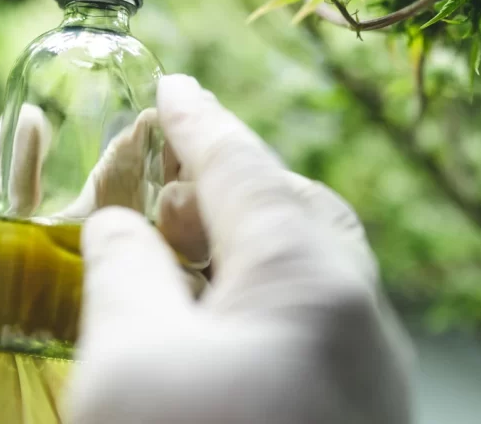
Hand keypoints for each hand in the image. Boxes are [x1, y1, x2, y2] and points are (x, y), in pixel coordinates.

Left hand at [0, 101, 207, 422]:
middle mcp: (69, 293)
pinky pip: (155, 339)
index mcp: (27, 258)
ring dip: (180, 236)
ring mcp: (93, 337)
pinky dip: (179, 301)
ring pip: (156, 279)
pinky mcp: (109, 378)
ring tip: (191, 192)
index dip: (118, 160)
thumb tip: (22, 122)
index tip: (144, 116)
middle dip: (164, 189)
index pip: (86, 199)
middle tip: (186, 146)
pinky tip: (197, 260)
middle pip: (133, 234)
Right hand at [69, 74, 412, 423]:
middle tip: (169, 184)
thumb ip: (120, 268)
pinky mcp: (350, 408)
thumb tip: (117, 226)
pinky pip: (308, 320)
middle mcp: (357, 316)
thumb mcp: (127, 356)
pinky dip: (254, 293)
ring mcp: (363, 368)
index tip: (173, 88)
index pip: (243, 169)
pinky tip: (205, 320)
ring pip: (306, 267)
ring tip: (176, 253)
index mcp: (307, 281)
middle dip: (231, 181)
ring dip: (240, 241)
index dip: (197, 124)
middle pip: (296, 209)